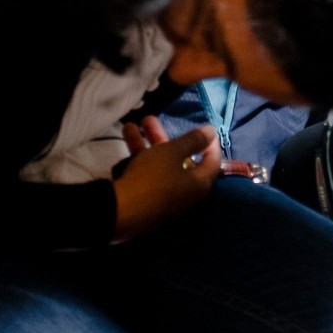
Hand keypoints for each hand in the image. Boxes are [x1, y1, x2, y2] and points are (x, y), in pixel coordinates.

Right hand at [112, 117, 220, 241]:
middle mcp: (185, 194)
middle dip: (162, 137)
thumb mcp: (173, 152)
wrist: (119, 212)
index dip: (209, 142)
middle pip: (178, 160)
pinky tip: (123, 149)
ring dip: (144, 145)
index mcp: (199, 184)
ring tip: (128, 126)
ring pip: (157, 166)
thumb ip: (193, 140)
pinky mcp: (145, 203)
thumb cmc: (153, 177)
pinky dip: (137, 161)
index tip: (202, 128)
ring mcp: (164, 200)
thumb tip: (212, 131)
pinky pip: (146, 178)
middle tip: (148, 120)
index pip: (212, 161)